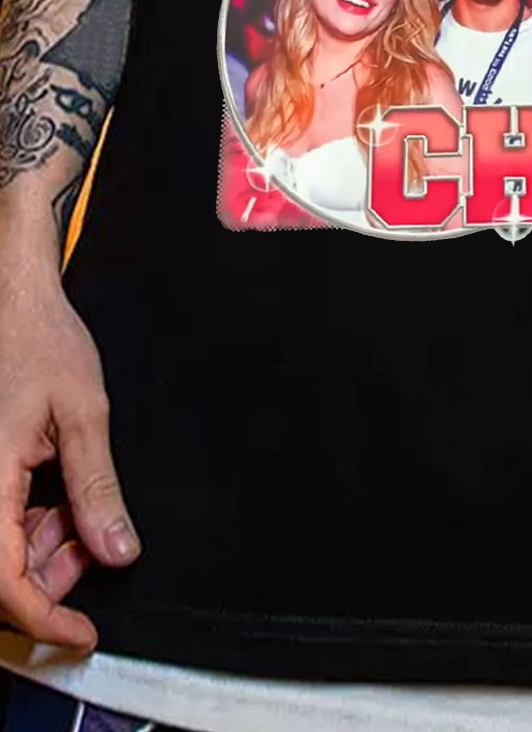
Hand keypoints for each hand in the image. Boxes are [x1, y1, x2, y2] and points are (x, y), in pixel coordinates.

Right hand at [0, 272, 139, 649]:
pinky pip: (0, 518)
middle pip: (0, 570)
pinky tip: (63, 499)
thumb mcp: (84, 412)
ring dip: (43, 549)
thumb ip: (96, 486)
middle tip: (99, 551)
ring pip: (0, 547)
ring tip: (84, 512)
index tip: (82, 633)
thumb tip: (117, 551)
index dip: (43, 618)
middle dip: (50, 578)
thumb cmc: (41, 342)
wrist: (12, 300)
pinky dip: (32, 523)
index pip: (2, 581)